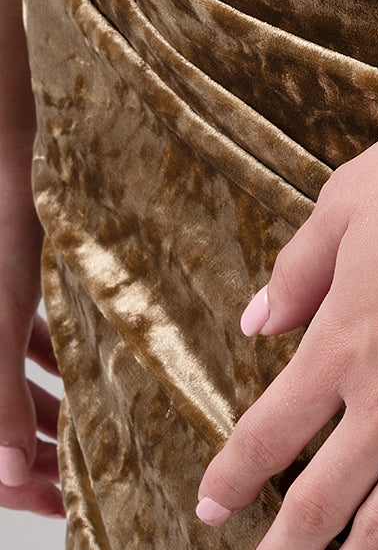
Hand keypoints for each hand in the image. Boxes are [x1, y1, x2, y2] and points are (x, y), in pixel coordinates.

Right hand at [0, 136, 64, 518]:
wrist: (9, 154)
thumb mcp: (0, 316)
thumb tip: (8, 472)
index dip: (18, 480)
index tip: (63, 500)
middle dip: (37, 447)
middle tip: (87, 467)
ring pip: (11, 380)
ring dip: (47, 404)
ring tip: (92, 422)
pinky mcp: (5, 288)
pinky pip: (18, 337)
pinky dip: (46, 358)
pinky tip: (82, 363)